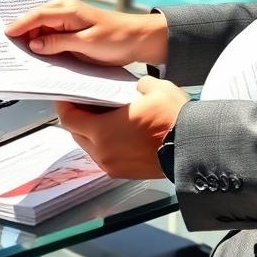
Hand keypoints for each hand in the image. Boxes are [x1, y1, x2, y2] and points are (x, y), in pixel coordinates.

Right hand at [4, 0, 167, 65]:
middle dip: (20, 29)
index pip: (38, 15)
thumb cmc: (116, 39)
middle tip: (2, 41)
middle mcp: (66, 10)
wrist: (138, 39)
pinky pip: (51, 33)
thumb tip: (34, 43)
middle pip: (36, 19)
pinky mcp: (72, 30)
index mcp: (69, 10)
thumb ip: (58, 42)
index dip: (19, 25)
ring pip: (42, 26)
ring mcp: (69, 19)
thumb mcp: (86, 44)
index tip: (4, 34)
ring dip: (30, 36)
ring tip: (13, 48)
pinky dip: (40, 40)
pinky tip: (33, 50)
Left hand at [55, 76, 189, 177]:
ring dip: (91, 131)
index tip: (66, 95)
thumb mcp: (152, 87)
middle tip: (84, 101)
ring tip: (102, 114)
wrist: (192, 147)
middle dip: (77, 117)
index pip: (69, 119)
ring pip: (90, 146)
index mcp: (103, 132)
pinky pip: (105, 155)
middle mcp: (103, 153)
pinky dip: (104, 142)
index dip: (64, 104)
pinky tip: (117, 128)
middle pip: (76, 133)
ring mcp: (114, 166)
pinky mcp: (125, 173)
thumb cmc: (173, 119)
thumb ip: (134, 84)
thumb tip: (134, 87)